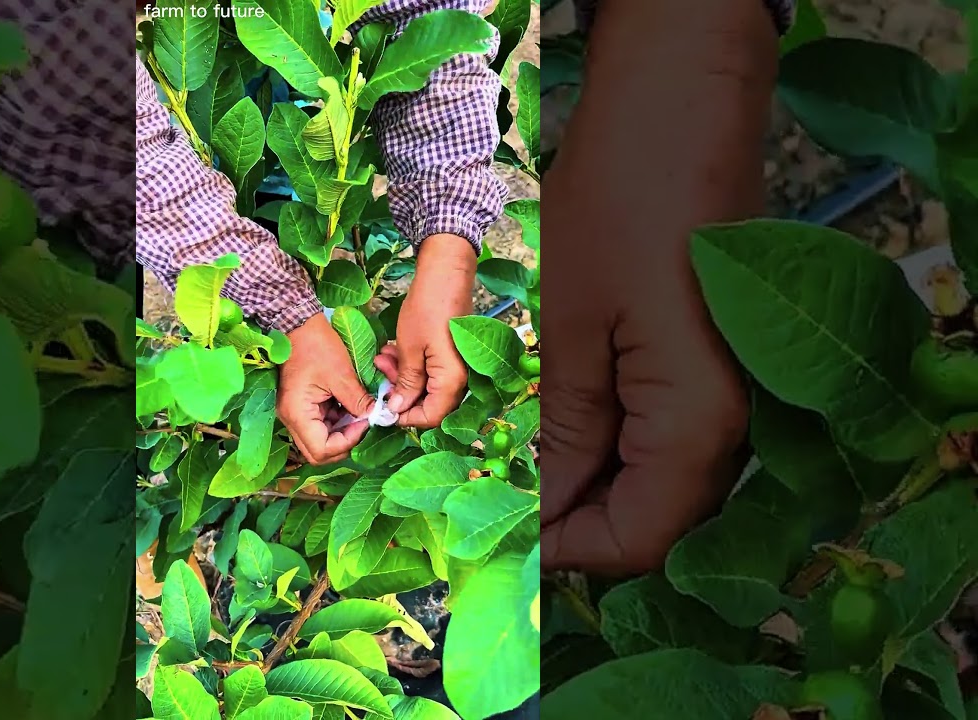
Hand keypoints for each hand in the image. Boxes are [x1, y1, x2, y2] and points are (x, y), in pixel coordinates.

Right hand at [278, 314, 376, 464]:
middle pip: (318, 451)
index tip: (364, 423)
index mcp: (297, 414)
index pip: (321, 451)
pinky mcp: (302, 404)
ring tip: (360, 411)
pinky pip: (321, 423)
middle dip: (344, 442)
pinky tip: (350, 404)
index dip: (346, 443)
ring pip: (321, 438)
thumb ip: (358, 401)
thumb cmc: (316, 346)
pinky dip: (338, 419)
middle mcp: (292, 418)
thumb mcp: (341, 374)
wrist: (297, 323)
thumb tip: (376, 417)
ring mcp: (296, 412)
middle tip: (363, 424)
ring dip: (342, 430)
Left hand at [374, 233, 473, 427]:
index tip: (383, 407)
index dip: (405, 417)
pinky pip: (429, 370)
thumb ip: (406, 383)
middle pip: (429, 403)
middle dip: (399, 392)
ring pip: (426, 386)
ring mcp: (455, 365)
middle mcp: (459, 378)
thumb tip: (397, 410)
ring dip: (401, 376)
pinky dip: (410, 365)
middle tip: (379, 374)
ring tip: (382, 358)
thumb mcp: (409, 349)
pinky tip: (392, 350)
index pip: (431, 417)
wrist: (445, 273)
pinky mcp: (449, 354)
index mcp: (451, 381)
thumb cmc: (427, 309)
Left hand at [540, 0, 775, 575]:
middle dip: (572, 525)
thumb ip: (565, 434)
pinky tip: (554, 428)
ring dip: (586, 487)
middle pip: (653, 519)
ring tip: (512, 468)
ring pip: (655, 481)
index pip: (638, 539)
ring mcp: (724, 394)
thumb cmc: (620, 205)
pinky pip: (659, 437)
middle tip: (492, 506)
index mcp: (698, 423)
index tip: (498, 540)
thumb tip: (543, 514)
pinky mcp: (707, 366)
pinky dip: (606, 448)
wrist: (681, 108)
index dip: (567, 553)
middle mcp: (728, 424)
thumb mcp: (572, 329)